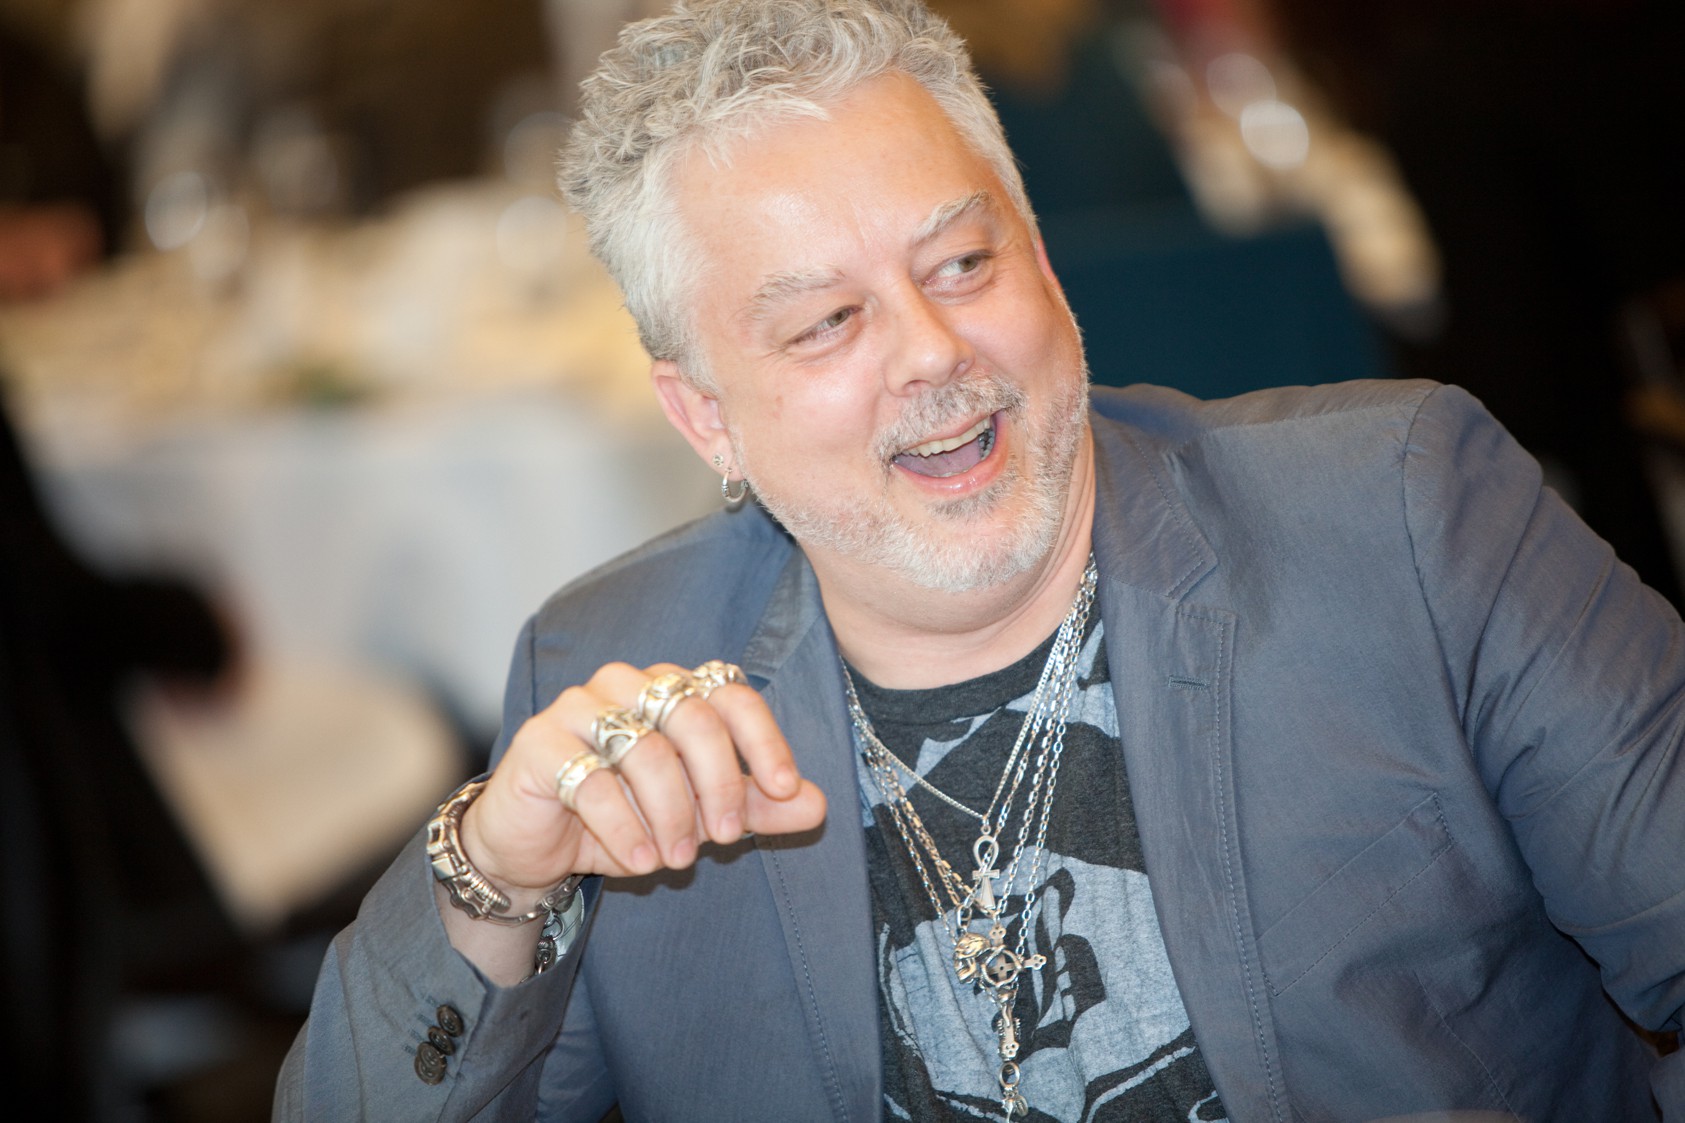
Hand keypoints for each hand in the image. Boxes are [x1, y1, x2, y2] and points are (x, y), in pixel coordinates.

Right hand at [460, 661, 826, 904]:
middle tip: (724, 836)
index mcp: (670, 688)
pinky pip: (594, 782)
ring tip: (676, 858)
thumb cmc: (624, 817)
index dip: (763, 740)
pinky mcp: (538, 743)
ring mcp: (578, 708)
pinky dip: (625, 828)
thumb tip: (818, 805)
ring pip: (646, 751)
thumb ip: (756, 807)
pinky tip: (638, 861)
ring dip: (671, 814)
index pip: (731, 694)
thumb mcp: (698, 817)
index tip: (784, 789)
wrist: (533, 844)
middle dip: (718, 783)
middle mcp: (626, 685)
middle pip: (693, 718)